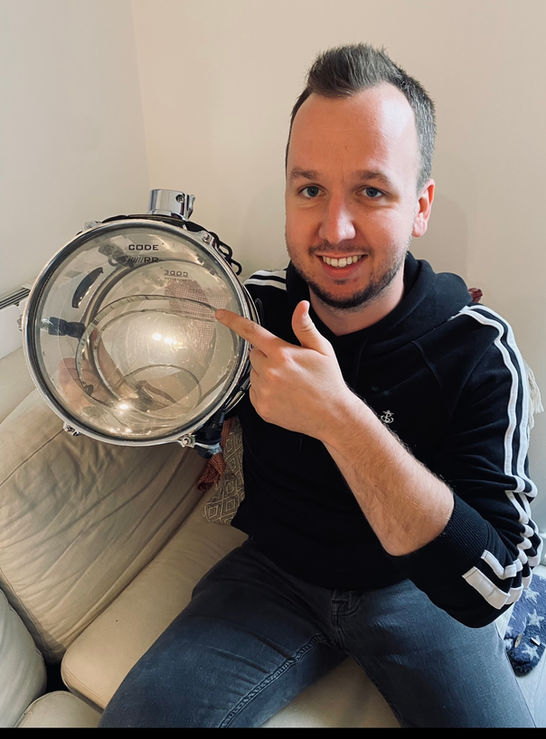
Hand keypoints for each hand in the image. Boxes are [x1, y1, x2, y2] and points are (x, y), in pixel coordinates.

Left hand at [215, 300, 349, 438]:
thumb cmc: (328, 382)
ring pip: (253, 374)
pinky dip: (264, 391)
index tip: (220, 314)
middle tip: (288, 366)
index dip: (233, 321)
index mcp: (282, 354)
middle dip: (267, 356)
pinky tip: (283, 394)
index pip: (252, 332)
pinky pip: (254, 392)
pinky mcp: (262, 408)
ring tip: (288, 383)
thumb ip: (305, 327)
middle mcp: (270, 372)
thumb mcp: (322, 350)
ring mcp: (265, 392)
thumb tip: (300, 306)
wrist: (332, 415)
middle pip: (254, 354)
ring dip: (265, 374)